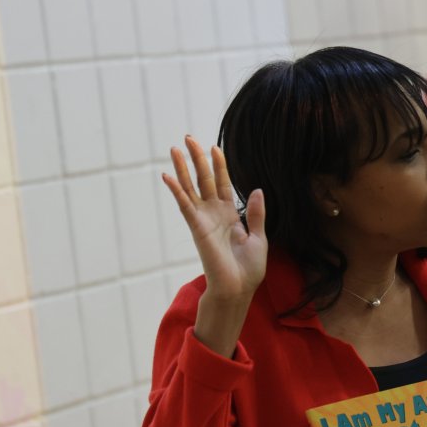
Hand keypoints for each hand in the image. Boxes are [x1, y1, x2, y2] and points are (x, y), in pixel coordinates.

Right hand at [162, 137, 267, 301]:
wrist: (238, 288)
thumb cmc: (248, 269)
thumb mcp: (259, 237)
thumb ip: (256, 214)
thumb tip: (256, 190)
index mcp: (230, 215)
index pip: (222, 184)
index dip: (219, 165)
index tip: (214, 147)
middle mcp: (214, 214)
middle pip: (204, 180)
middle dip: (197, 158)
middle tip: (188, 138)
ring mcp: (204, 219)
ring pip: (191, 188)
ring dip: (182, 168)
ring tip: (174, 148)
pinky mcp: (197, 227)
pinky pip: (185, 205)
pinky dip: (176, 190)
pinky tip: (167, 175)